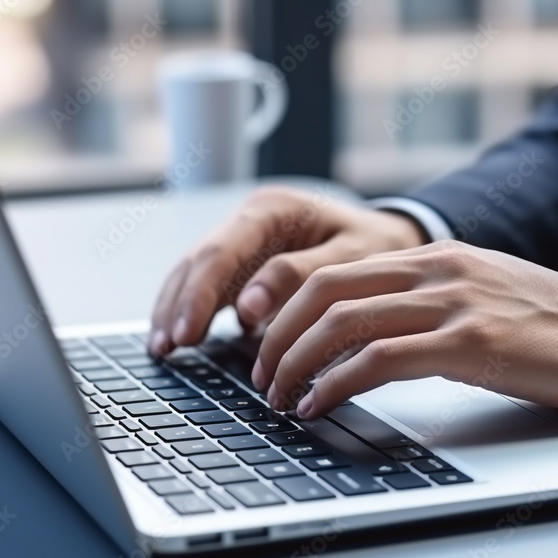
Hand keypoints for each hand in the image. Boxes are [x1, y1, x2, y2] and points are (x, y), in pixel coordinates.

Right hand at [149, 186, 427, 354]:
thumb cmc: (379, 245)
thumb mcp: (351, 257)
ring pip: (195, 272)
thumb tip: (248, 305)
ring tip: (164, 347)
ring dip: (177, 308)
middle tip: (169, 345)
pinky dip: (192, 311)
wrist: (394, 240)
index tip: (190, 330)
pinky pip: (208, 285)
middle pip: (200, 261)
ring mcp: (244, 240)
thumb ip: (299, 276)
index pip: (222, 251)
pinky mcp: (245, 264)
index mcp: (273, 209)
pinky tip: (179, 338)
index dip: (202, 294)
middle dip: (181, 304)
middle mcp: (251, 219)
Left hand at [254, 240, 557, 418]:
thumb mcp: (482, 295)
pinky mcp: (471, 343)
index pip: (336, 271)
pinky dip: (337, 383)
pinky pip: (380, 359)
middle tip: (262, 376)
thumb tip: (372, 335)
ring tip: (279, 397)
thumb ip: (430, 301)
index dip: (289, 309)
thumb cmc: (555, 326)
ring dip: (297, 363)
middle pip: (324, 289)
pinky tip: (320, 404)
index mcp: (436, 256)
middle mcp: (438, 269)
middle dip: (278, 336)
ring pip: (342, 321)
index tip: (271, 346)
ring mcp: (454, 303)